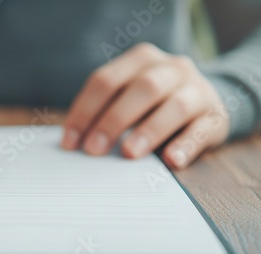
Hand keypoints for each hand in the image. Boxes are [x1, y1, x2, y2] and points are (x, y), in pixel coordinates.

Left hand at [61, 43, 228, 168]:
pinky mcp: (216, 116)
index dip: (84, 112)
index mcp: (140, 60)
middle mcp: (171, 68)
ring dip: (149, 131)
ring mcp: (197, 89)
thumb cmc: (152, 104)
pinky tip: (171, 161)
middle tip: (94, 150)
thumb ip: (104, 112)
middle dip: (113, 120)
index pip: (105, 81)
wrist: (204, 104)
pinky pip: (202, 129)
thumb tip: (73, 144)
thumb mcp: (128, 97)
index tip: (69, 143)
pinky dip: (186, 145)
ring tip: (129, 154)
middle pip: (141, 88)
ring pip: (175, 105)